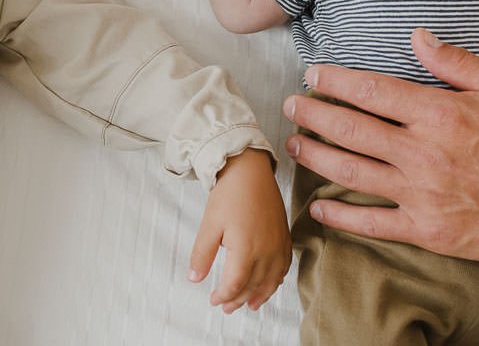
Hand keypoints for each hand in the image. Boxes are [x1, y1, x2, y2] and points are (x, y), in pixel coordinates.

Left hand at [189, 149, 291, 312]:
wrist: (250, 171)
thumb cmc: (229, 194)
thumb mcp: (209, 224)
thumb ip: (202, 254)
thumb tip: (194, 278)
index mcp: (245, 249)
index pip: (235, 284)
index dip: (224, 296)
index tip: (213, 300)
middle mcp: (266, 251)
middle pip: (253, 286)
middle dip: (238, 300)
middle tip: (226, 307)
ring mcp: (278, 245)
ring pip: (271, 280)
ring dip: (260, 295)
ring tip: (250, 305)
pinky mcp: (284, 238)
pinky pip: (283, 267)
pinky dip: (276, 280)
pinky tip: (270, 283)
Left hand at [283, 30, 478, 262]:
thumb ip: (457, 63)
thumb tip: (417, 36)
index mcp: (441, 114)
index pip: (372, 91)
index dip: (336, 81)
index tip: (313, 74)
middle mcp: (423, 153)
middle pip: (351, 129)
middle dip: (314, 114)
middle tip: (291, 105)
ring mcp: (422, 195)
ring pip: (352, 173)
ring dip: (316, 158)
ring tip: (294, 145)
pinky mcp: (429, 231)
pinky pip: (373, 224)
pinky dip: (341, 218)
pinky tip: (319, 209)